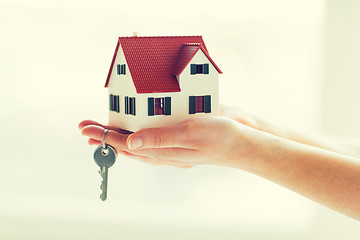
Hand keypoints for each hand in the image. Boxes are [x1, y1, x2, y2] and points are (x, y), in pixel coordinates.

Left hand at [79, 117, 268, 168]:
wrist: (243, 144)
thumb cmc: (220, 136)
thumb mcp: (190, 132)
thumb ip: (160, 138)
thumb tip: (130, 143)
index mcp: (166, 151)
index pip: (127, 145)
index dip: (106, 137)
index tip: (87, 129)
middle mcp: (165, 153)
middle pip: (128, 147)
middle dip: (106, 137)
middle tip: (86, 128)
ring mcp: (172, 149)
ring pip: (138, 146)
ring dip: (119, 137)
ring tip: (103, 131)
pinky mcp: (179, 142)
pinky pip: (151, 142)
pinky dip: (137, 136)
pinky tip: (135, 132)